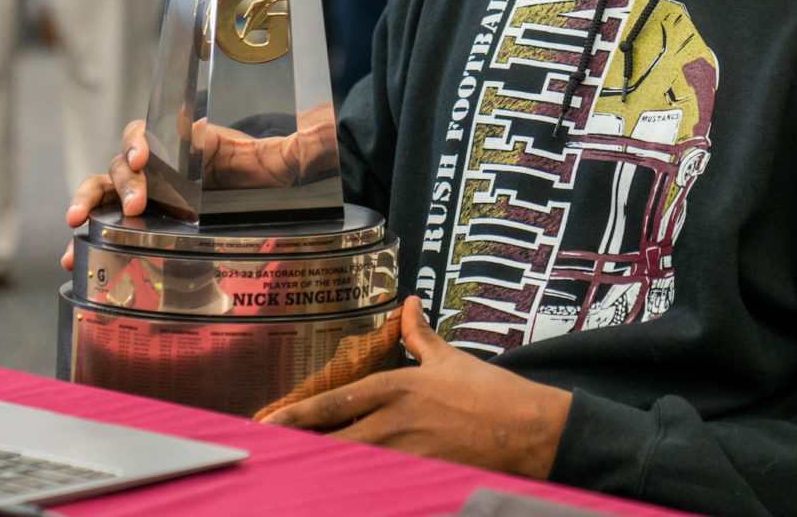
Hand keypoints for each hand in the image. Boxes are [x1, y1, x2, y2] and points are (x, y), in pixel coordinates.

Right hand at [61, 110, 339, 268]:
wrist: (270, 200)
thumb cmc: (275, 174)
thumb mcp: (288, 159)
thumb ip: (301, 146)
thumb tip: (320, 131)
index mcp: (190, 143)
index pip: (152, 131)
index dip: (142, 141)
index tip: (145, 158)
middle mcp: (164, 167)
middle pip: (124, 163)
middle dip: (120, 181)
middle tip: (136, 207)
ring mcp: (152, 195)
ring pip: (108, 192)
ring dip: (87, 204)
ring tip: (74, 228)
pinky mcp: (148, 224)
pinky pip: (109, 226)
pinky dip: (87, 241)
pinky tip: (72, 261)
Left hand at [260, 295, 570, 478]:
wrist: (530, 430)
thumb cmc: (490, 393)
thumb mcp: (449, 358)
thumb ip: (419, 335)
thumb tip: (407, 304)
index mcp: (394, 388)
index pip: (330, 404)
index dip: (294, 417)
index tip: (266, 423)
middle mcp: (392, 422)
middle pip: (328, 442)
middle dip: (295, 450)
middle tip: (265, 456)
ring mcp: (404, 455)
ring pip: (346, 467)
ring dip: (320, 470)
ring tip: (291, 476)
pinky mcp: (420, 479)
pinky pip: (378, 487)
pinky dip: (355, 489)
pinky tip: (339, 492)